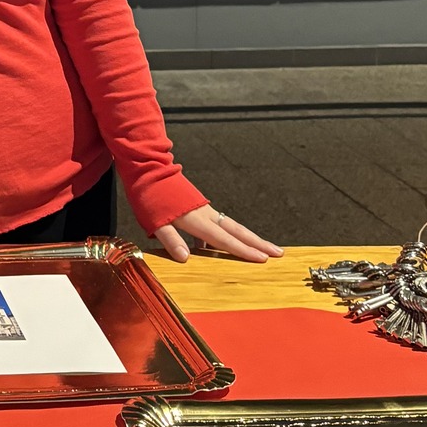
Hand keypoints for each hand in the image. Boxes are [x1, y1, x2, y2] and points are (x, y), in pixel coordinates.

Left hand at [153, 205, 281, 263]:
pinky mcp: (199, 207)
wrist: (148, 167)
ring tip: (263, 249)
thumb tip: (185, 259)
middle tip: (278, 253)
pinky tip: (222, 245)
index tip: (264, 259)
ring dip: (248, 238)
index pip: (224, 239)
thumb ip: (170, 239)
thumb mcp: (155, 221)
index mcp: (196, 220)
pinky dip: (229, 234)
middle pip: (237, 231)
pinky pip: (220, 223)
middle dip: (258, 243)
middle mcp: (206, 214)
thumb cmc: (149, 195)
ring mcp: (204, 209)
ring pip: (232, 226)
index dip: (243, 251)